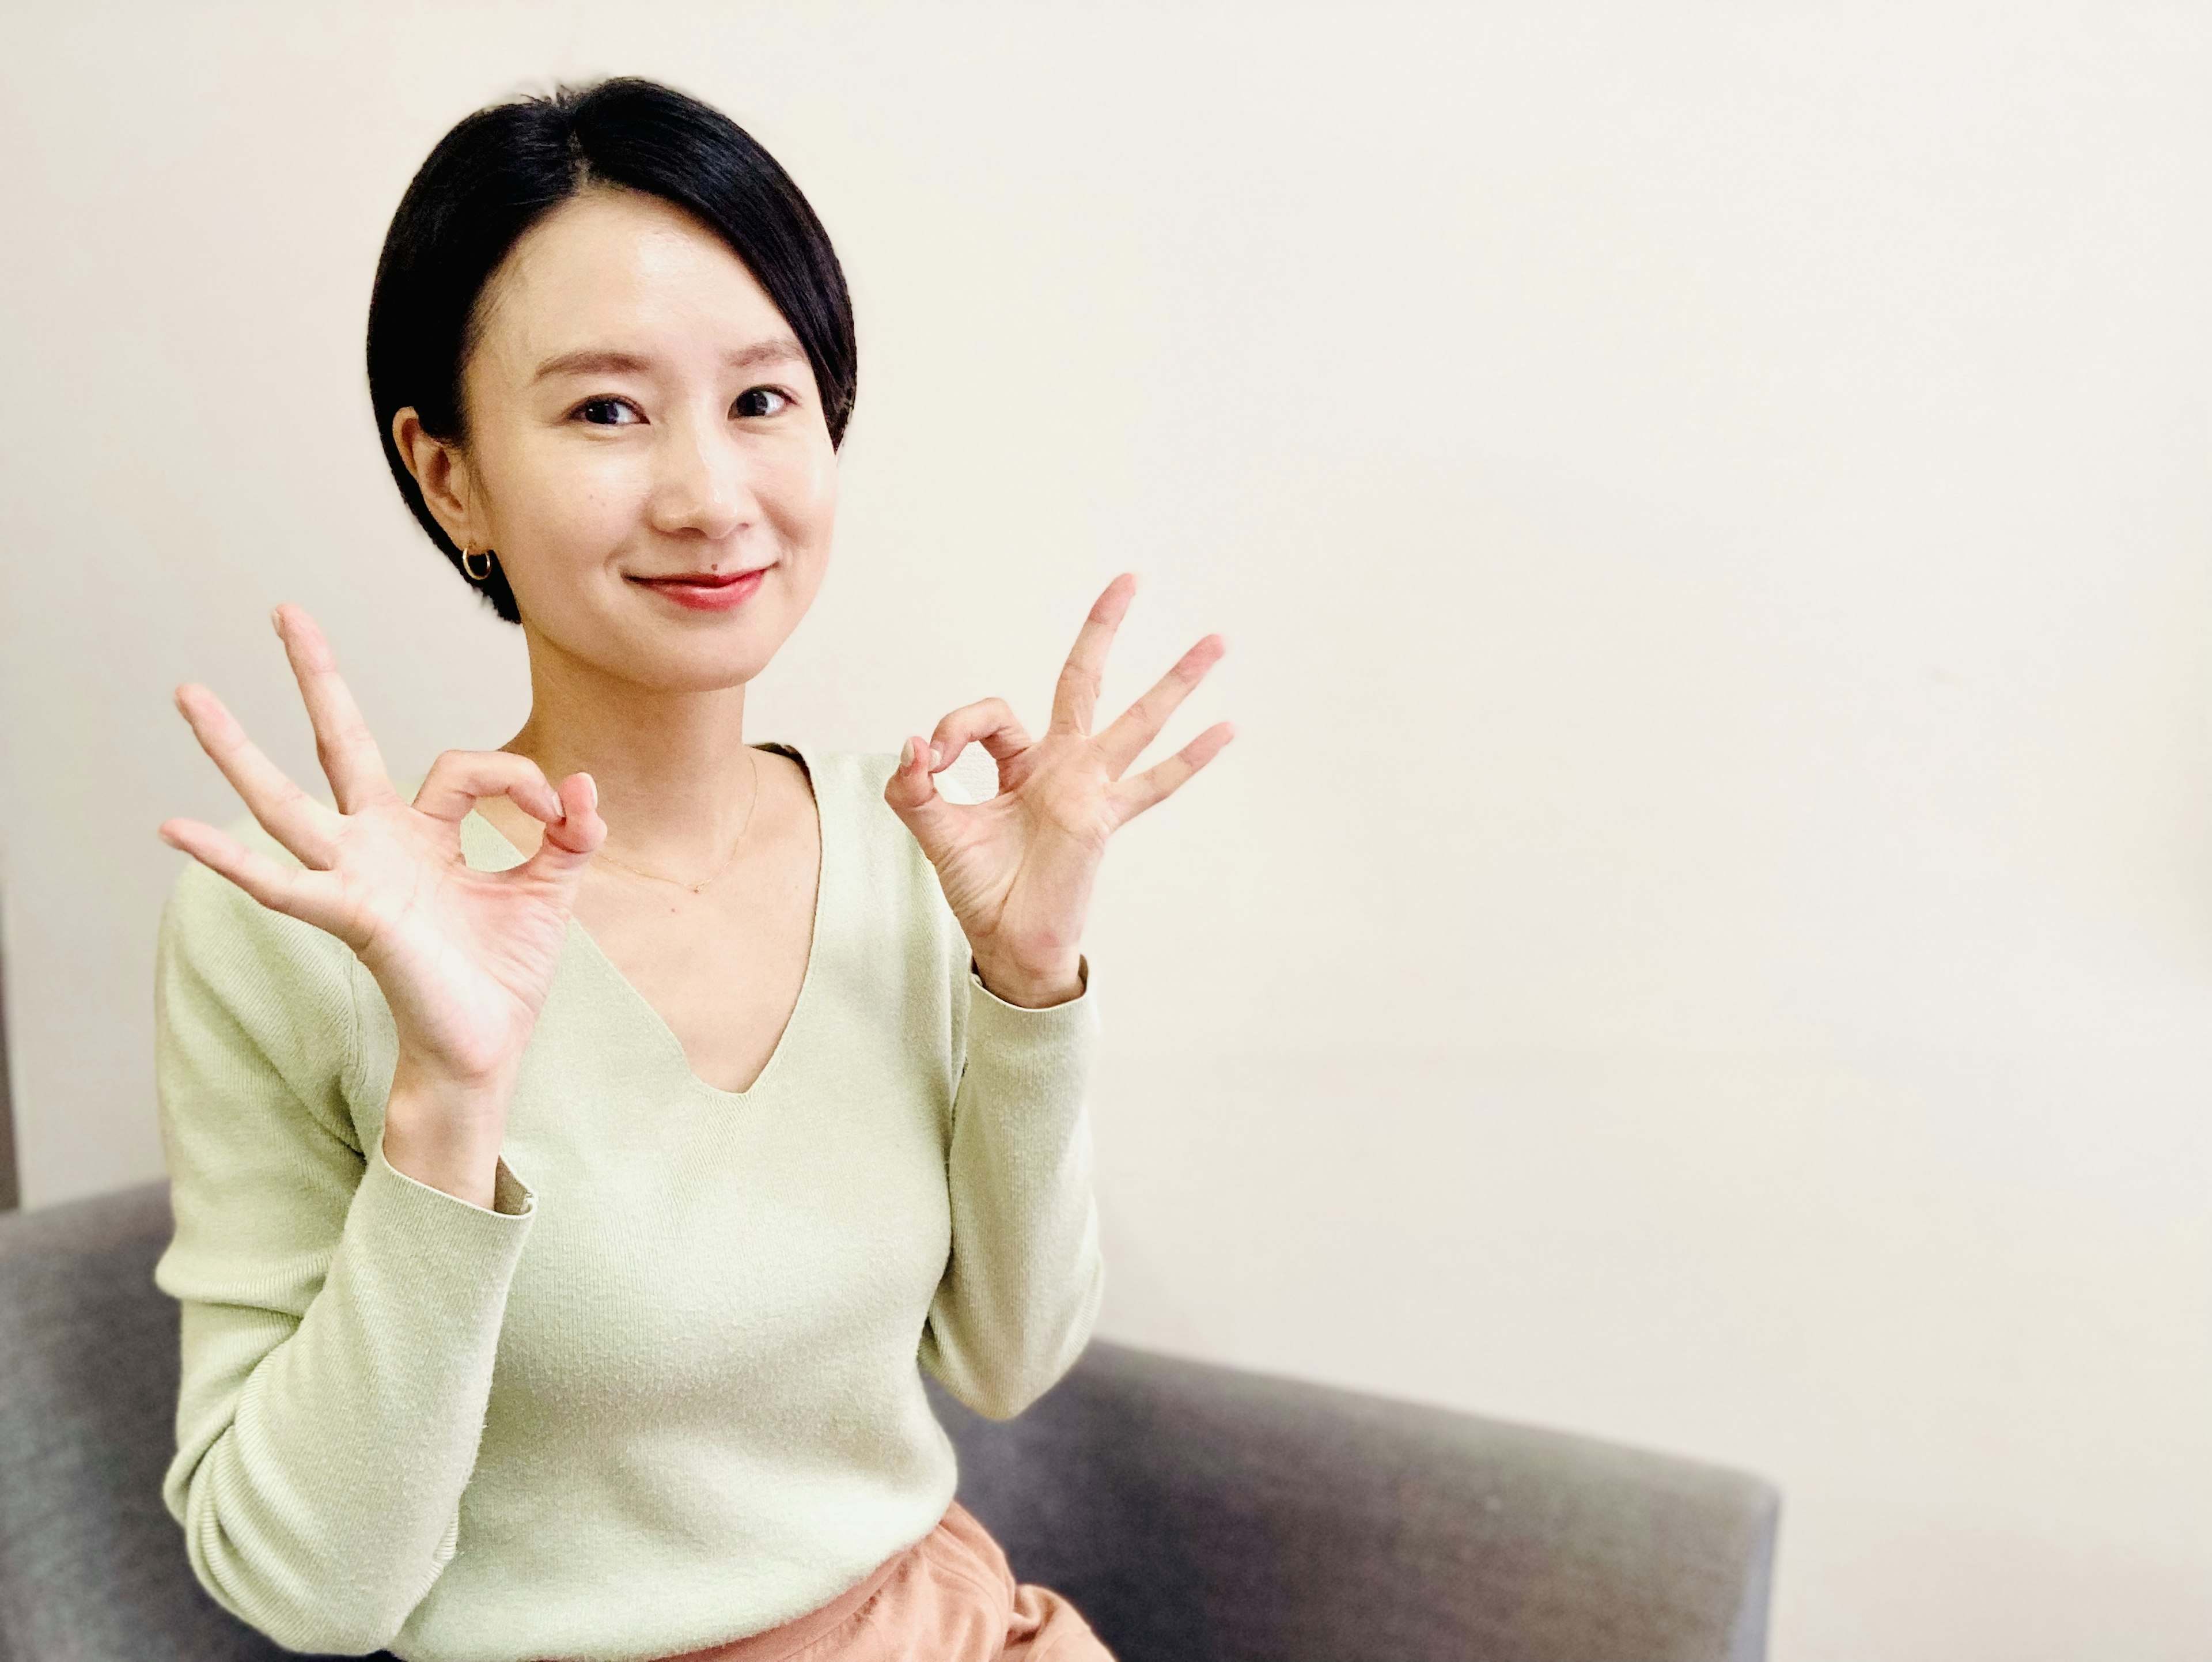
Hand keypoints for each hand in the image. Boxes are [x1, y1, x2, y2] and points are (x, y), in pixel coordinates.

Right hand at [160, 606, 606, 1106]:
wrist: (488, 1045)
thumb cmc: (503, 972)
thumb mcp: (551, 892)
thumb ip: (569, 837)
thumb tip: (583, 788)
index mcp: (425, 832)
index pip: (464, 767)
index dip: (520, 780)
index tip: (561, 816)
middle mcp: (378, 843)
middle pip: (340, 742)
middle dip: (317, 677)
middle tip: (285, 610)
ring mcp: (355, 876)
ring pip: (285, 800)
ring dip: (236, 748)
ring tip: (188, 692)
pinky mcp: (350, 915)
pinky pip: (280, 884)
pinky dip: (227, 859)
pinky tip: (173, 829)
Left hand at [883, 573, 1232, 1006]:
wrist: (1008, 943)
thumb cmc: (981, 888)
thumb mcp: (934, 831)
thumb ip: (913, 788)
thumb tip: (914, 744)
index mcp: (1018, 764)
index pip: (994, 715)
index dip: (958, 725)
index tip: (932, 756)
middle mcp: (1060, 766)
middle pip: (1084, 681)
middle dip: (1104, 630)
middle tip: (1129, 578)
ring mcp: (1089, 789)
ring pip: (1138, 721)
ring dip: (1176, 681)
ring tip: (1215, 641)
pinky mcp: (1105, 819)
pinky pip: (1155, 784)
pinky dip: (1191, 759)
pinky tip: (1228, 728)